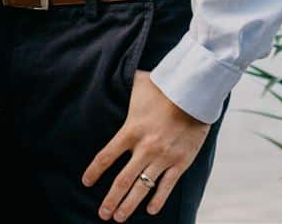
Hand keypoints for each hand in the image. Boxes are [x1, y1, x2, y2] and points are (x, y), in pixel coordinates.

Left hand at [82, 72, 209, 220]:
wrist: (195, 92)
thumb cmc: (165, 86)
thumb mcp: (139, 85)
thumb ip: (126, 86)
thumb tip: (115, 71)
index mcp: (131, 131)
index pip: (106, 156)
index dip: (94, 172)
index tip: (86, 182)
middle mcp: (144, 148)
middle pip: (122, 181)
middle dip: (110, 200)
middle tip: (102, 214)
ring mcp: (163, 158)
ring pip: (142, 188)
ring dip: (128, 206)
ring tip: (119, 217)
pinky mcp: (180, 162)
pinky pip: (166, 186)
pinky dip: (157, 200)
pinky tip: (150, 210)